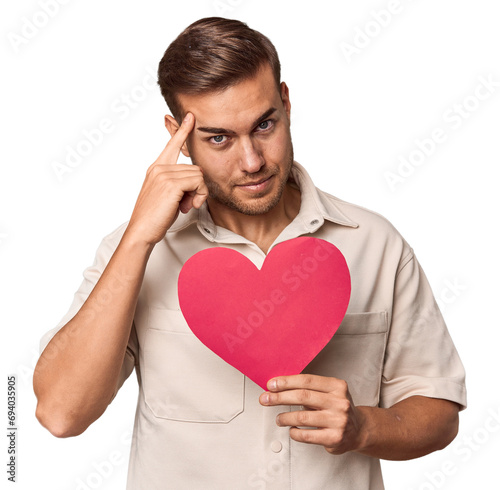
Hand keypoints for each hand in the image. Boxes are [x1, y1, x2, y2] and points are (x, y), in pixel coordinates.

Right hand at [125, 112, 208, 245]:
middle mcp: (159, 168)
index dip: (182, 130)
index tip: (190, 117)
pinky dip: (199, 195)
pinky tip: (188, 206)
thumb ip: (179, 183)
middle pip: (195, 168)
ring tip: (186, 205)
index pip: (171, 145)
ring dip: (199, 193)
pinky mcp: (171, 183)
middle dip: (197, 187)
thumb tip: (197, 180)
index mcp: (156, 168)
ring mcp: (164, 174)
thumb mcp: (167, 195)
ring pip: (198, 175)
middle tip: (188, 202)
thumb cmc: (154, 217)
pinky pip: (198, 182)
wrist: (142, 230)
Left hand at [259, 374, 366, 453]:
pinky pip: (306, 435)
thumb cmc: (337, 408)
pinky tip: (292, 430)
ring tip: (278, 418)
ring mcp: (338, 421)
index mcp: (337, 386)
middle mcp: (339, 402)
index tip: (271, 384)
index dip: (286, 382)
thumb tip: (279, 386)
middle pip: (302, 396)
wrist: (359, 430)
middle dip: (279, 397)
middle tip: (265, 399)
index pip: (306, 380)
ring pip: (302, 417)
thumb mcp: (329, 392)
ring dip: (285, 417)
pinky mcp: (334, 438)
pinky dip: (294, 433)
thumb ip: (309, 388)